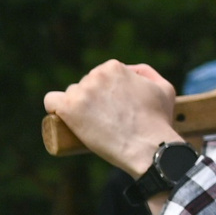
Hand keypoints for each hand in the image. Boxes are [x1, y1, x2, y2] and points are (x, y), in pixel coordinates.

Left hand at [45, 61, 176, 175]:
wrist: (149, 146)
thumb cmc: (158, 121)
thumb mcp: (164, 88)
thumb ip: (147, 73)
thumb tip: (130, 72)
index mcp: (114, 67)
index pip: (101, 75)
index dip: (106, 93)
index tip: (111, 108)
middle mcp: (96, 75)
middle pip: (85, 84)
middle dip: (92, 100)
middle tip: (104, 120)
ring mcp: (81, 91)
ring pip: (70, 95)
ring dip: (78, 107)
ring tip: (91, 125)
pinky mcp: (69, 108)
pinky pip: (51, 102)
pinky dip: (55, 109)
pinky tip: (62, 118)